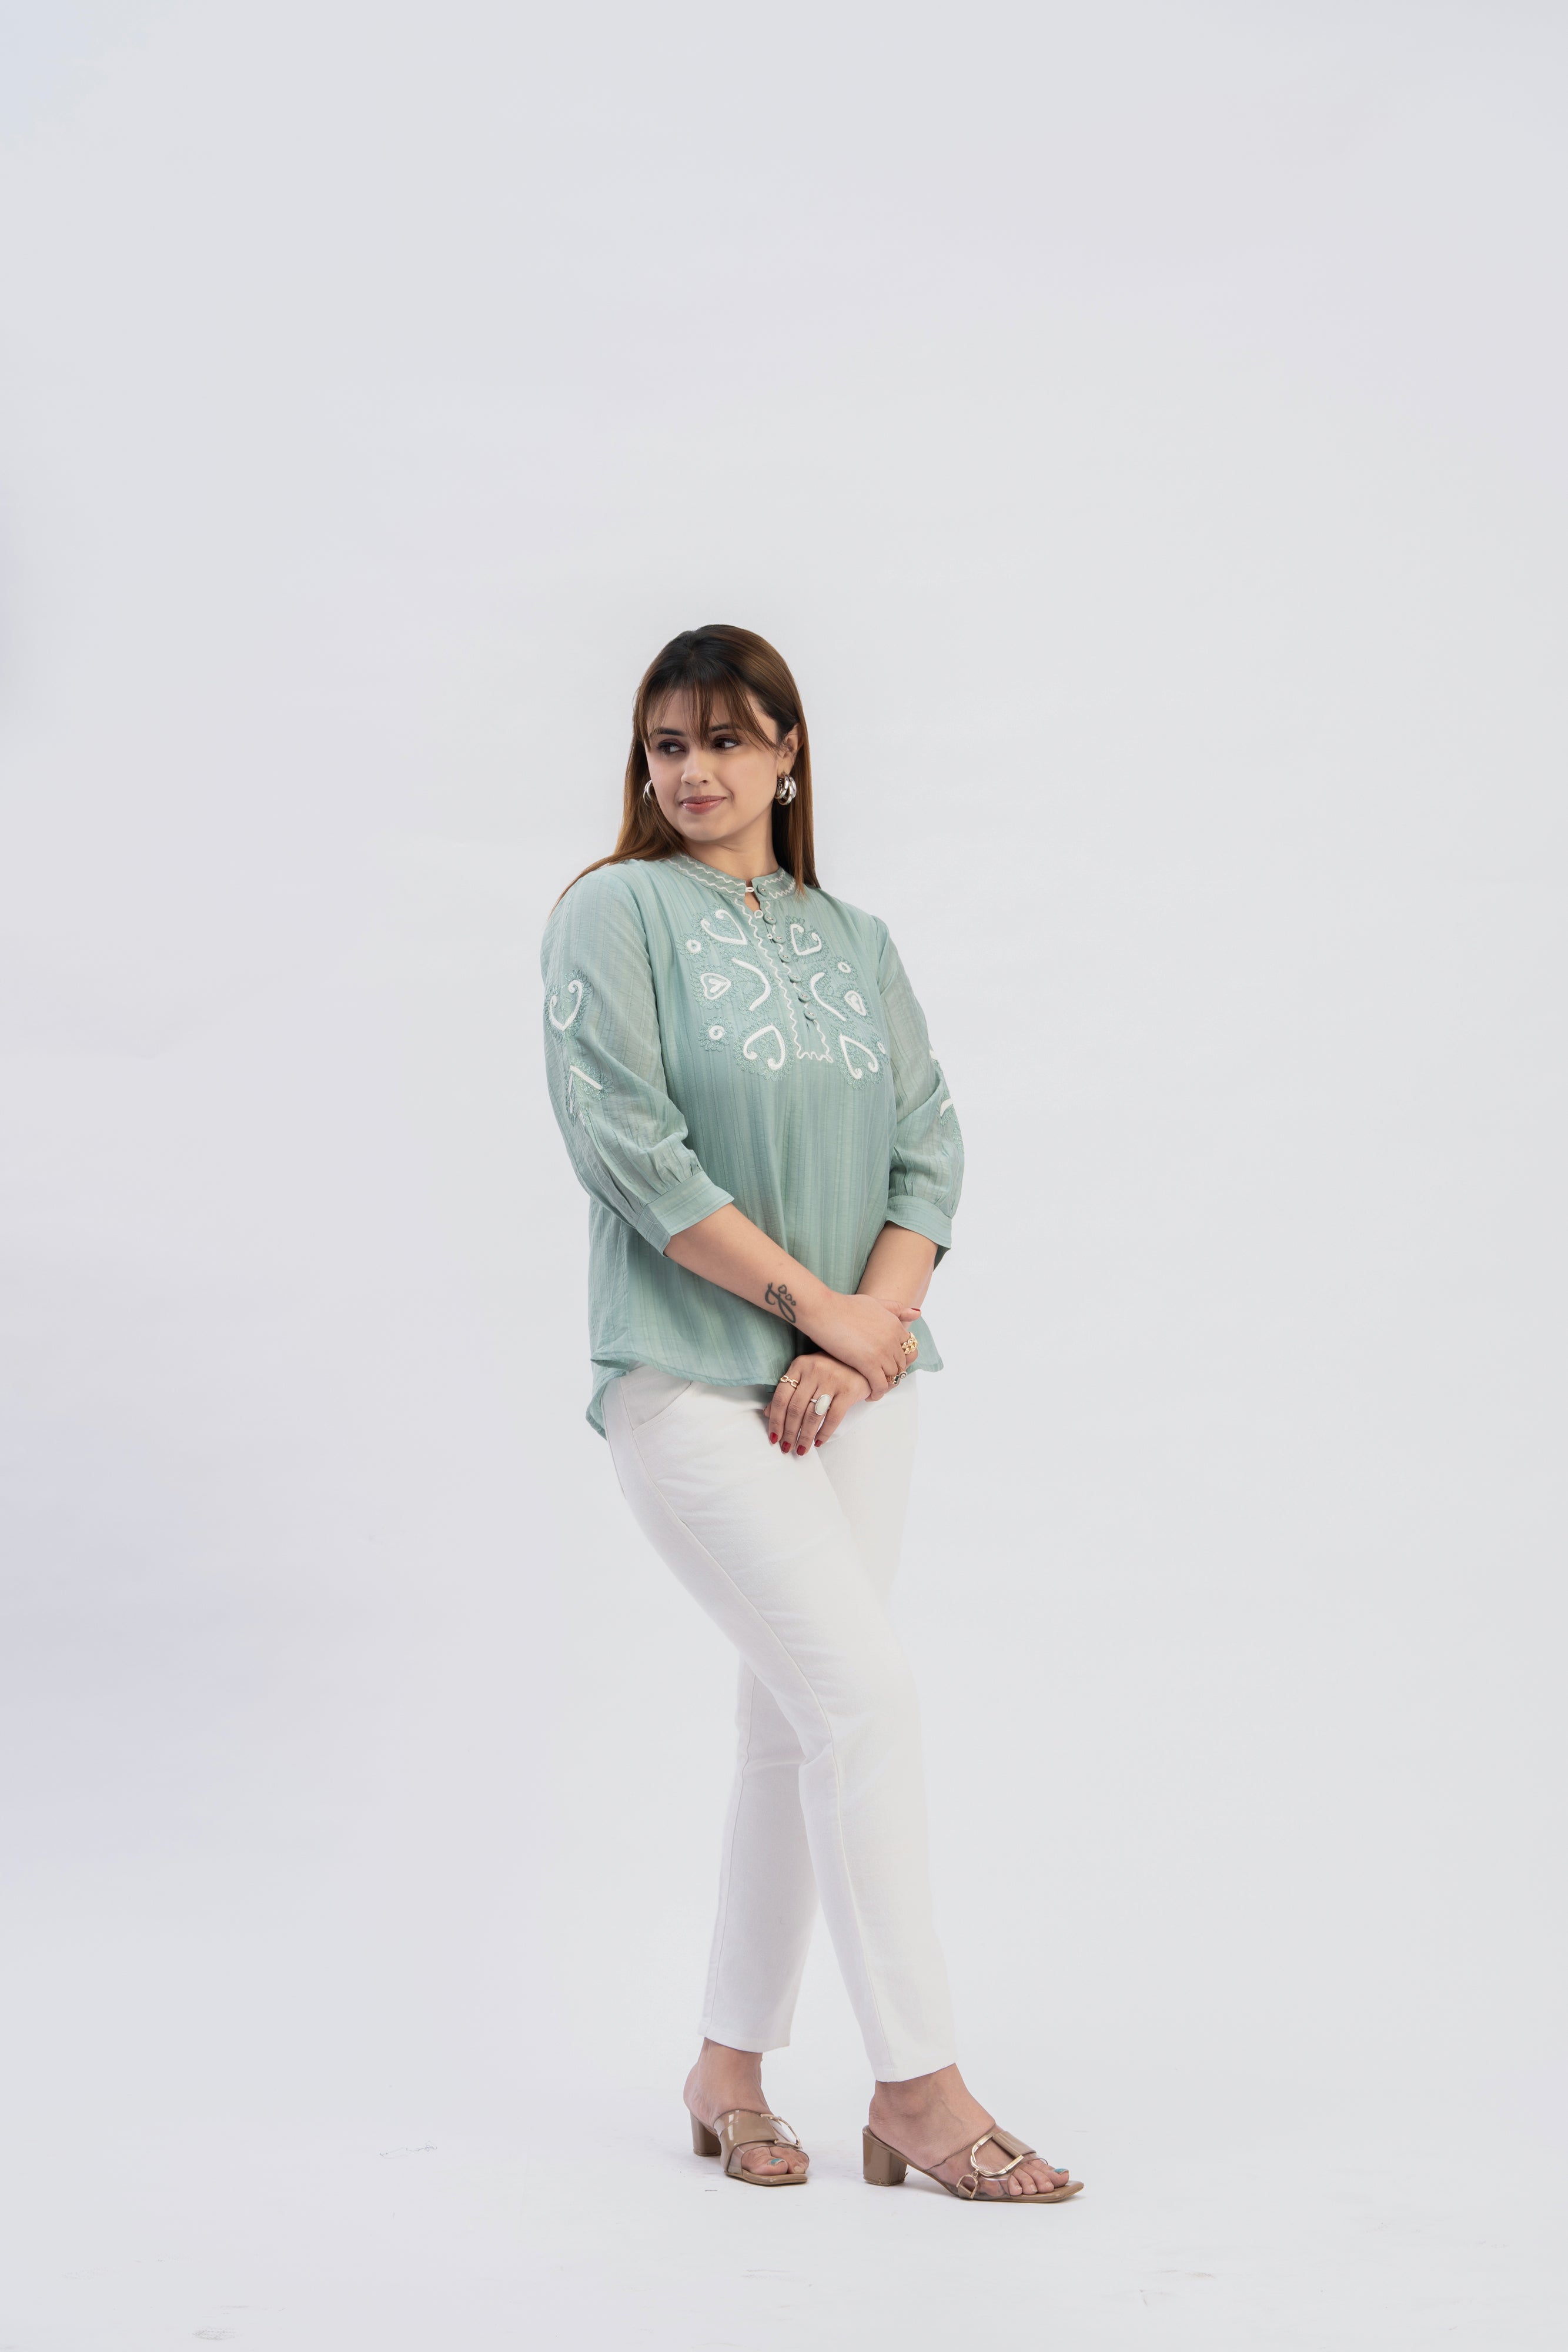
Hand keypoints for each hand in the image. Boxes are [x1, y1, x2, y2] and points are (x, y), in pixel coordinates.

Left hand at [767, 1353, 869, 1453]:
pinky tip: (819, 1442)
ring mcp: (832, 1380)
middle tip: (787, 1447)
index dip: (775, 1420)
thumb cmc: (832, 1369)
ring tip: (801, 1449)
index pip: (781, 1397)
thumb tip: (768, 1413)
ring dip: (805, 1436)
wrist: (865, 1363)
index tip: (774, 1437)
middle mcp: (814, 1371)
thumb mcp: (807, 1373)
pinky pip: (833, 1417)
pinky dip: (824, 1433)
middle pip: (795, 1408)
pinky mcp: (849, 1390)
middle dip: (789, 1432)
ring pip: (812, 1415)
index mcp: (800, 1365)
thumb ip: (789, 1389)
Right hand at [802, 1293, 919, 1398]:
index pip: (907, 1349)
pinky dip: (877, 1393)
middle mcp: (893, 1338)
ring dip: (885, 1385)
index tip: (887, 1364)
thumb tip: (918, 1314)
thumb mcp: (875, 1303)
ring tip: (874, 1389)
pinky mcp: (869, 1363)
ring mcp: (882, 1352)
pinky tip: (869, 1395)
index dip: (898, 1359)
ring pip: (892, 1376)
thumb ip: (896, 1309)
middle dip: (892, 1373)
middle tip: (880, 1379)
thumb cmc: (844, 1306)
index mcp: (895, 1325)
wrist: (824, 1310)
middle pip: (901, 1364)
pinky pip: (880, 1385)